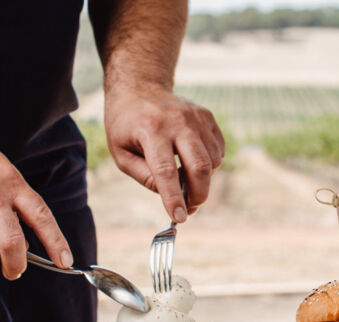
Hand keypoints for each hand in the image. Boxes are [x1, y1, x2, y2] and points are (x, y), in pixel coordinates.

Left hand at [104, 84, 224, 222]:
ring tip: (184, 181)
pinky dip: (209, 165)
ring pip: (212, 161)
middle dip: (198, 195)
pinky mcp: (207, 117)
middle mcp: (178, 121)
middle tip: (190, 209)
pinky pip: (217, 150)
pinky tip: (191, 162)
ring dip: (202, 180)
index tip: (179, 217)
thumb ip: (143, 176)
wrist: (139, 87)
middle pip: (199, 166)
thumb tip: (169, 195)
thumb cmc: (126, 124)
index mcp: (151, 130)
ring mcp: (196, 117)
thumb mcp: (121, 152)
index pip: (166, 171)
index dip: (173, 198)